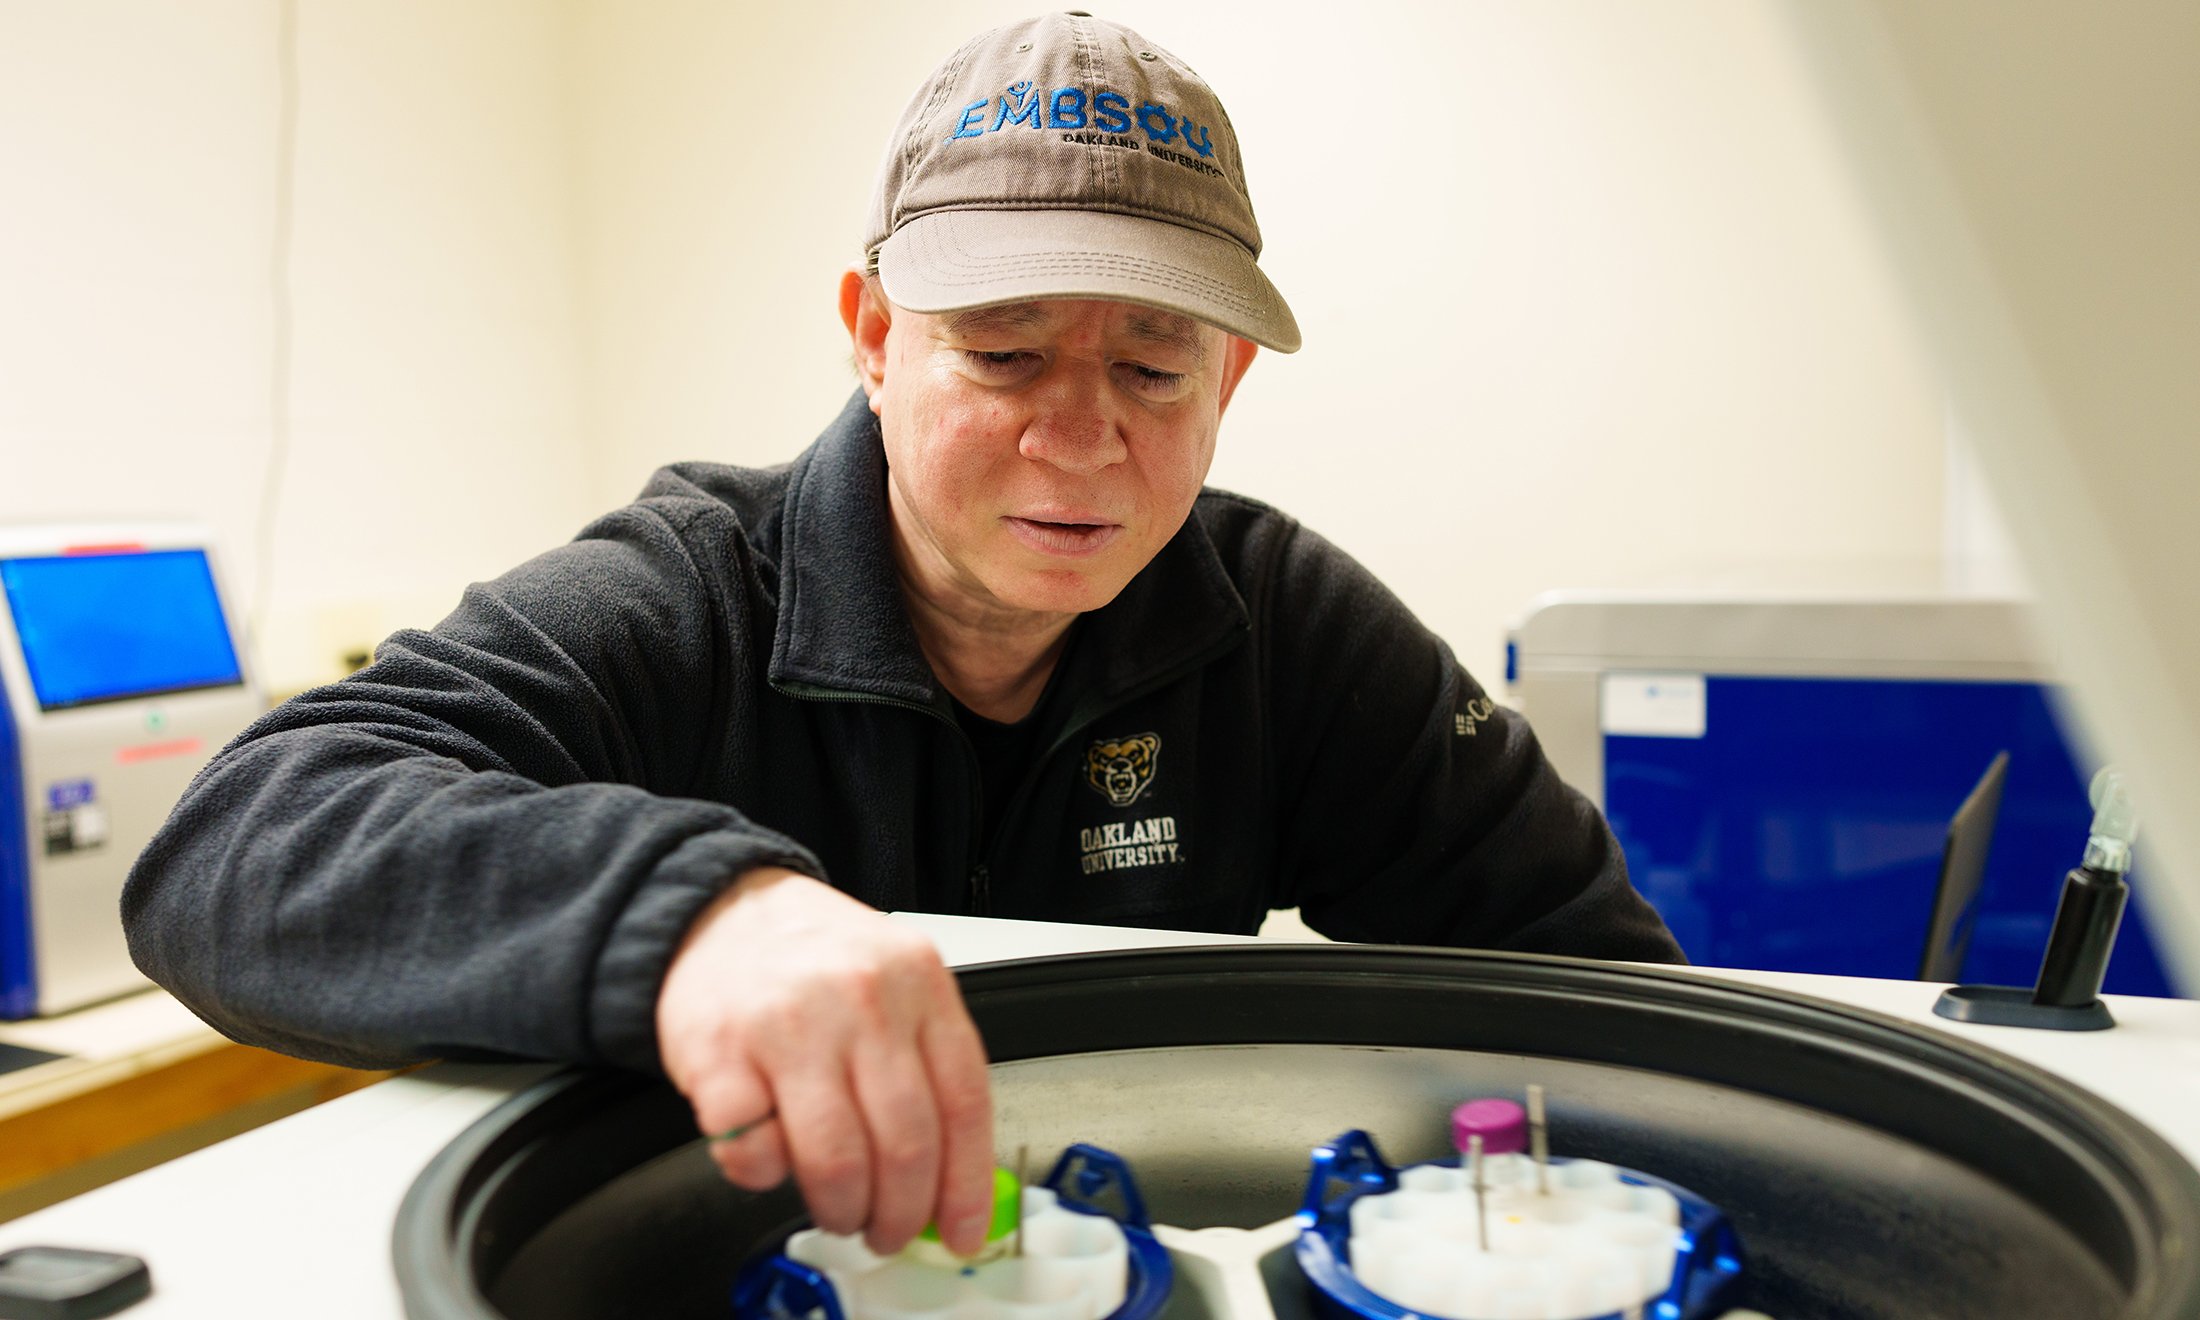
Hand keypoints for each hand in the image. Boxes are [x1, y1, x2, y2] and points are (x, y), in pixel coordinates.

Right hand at [656, 867, 995, 1255]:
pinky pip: (754, 1152)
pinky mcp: (720, 1054)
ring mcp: (790, 1026)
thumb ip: (927, 1063)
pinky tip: (771, 1153)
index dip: (967, 1184)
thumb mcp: (896, 980)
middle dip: (901, 1213)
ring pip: (837, 1161)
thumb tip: (952, 1175)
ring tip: (838, 1209)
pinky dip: (764, 1175)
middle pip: (906, 1144)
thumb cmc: (813, 957)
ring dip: (841, 1208)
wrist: (720, 909)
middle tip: (887, 1230)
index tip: (961, 1232)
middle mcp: (861, 1000)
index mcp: (919, 982)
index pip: (965, 1103)